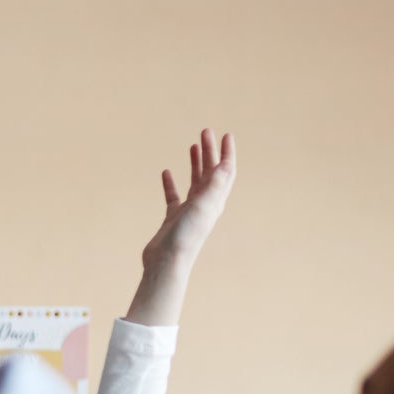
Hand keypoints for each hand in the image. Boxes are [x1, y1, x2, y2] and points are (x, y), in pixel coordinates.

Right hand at [126, 129, 235, 326]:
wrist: (167, 261)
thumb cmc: (186, 235)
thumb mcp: (203, 206)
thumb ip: (215, 185)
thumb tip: (226, 164)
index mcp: (216, 200)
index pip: (226, 171)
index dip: (227, 152)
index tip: (225, 134)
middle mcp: (205, 204)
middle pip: (211, 172)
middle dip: (210, 151)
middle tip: (205, 132)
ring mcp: (189, 211)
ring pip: (195, 181)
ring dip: (195, 163)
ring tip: (192, 146)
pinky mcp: (173, 218)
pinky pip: (174, 196)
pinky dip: (171, 183)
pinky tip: (166, 172)